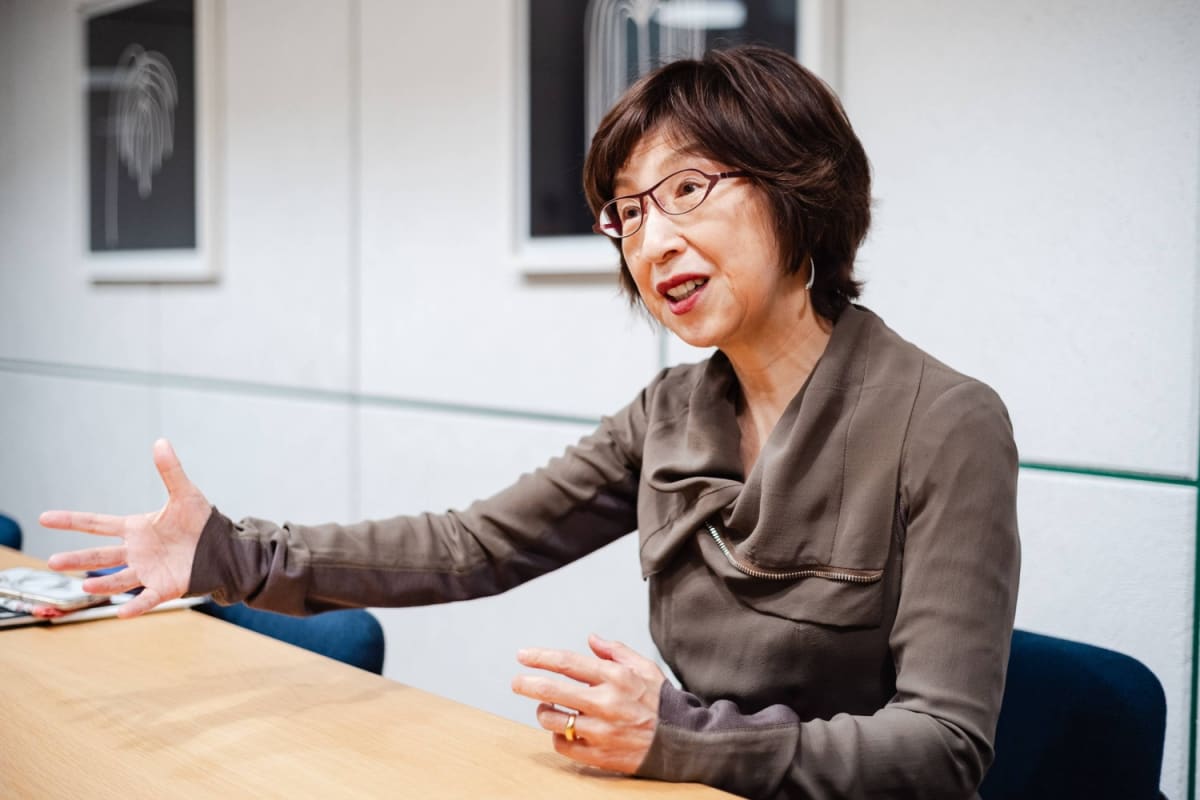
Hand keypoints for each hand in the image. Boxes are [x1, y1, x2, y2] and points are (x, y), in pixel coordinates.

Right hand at [40, 438, 211, 617]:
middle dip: (77, 558)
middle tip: (52, 561)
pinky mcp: (165, 586)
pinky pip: (147, 598)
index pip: (97, 523)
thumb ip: (170, 471)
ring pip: (118, 579)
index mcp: (136, 528)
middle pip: (100, 555)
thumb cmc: (201, 522)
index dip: (72, 520)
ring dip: (102, 584)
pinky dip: (135, 606)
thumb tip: (160, 442)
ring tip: (85, 585)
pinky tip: (121, 613)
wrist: (223, 547)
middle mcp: (136, 551)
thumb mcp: (185, 494)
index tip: (45, 518)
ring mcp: (148, 570)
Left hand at [512, 633, 664, 773]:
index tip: (523, 655)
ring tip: (547, 708)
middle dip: (527, 684)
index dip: (541, 657)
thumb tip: (591, 639)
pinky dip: (559, 737)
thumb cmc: (661, 703)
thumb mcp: (644, 668)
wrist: (684, 742)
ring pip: (553, 720)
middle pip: (552, 690)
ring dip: (544, 712)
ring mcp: (601, 732)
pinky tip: (566, 730)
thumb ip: (616, 651)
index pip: (568, 662)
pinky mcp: (600, 756)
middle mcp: (605, 703)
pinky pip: (564, 745)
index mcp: (615, 678)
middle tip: (517, 682)